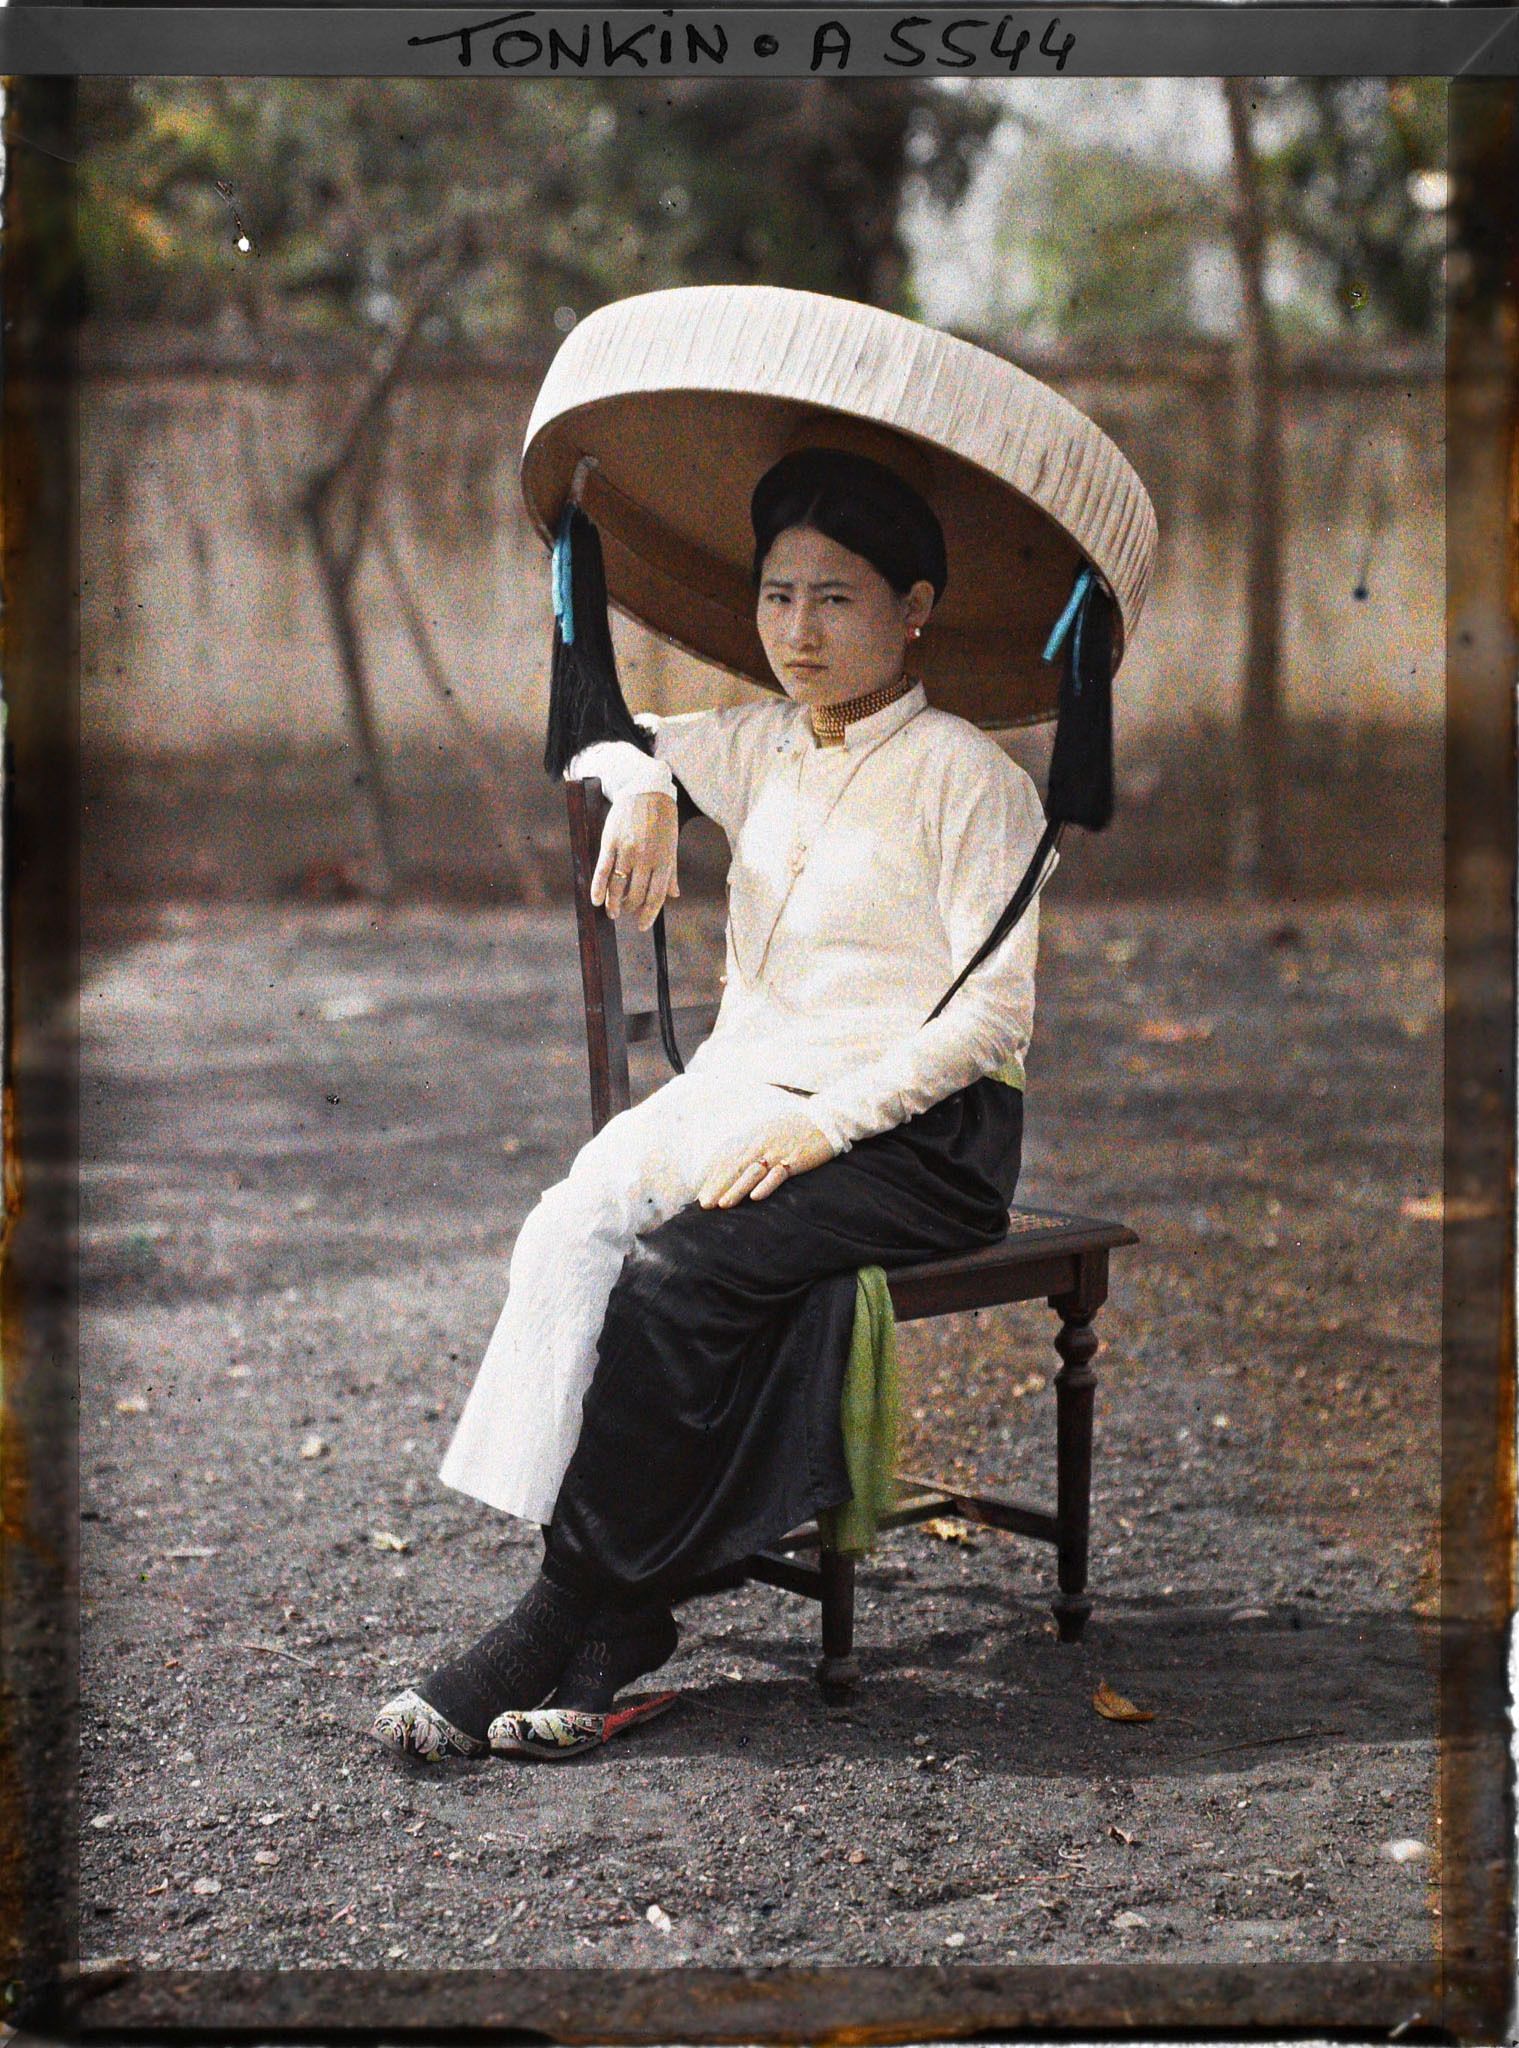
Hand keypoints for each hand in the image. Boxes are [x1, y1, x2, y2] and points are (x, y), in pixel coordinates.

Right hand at [592, 790, 678, 931]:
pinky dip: (598, 888)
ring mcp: (628, 850)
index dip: (648, 915)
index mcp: (664, 860)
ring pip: (618, 886)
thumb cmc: (661, 819)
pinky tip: (596, 899)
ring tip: (611, 911)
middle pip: (636, 894)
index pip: (656, 896)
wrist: (645, 789)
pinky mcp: (611, 841)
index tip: (641, 925)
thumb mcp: (671, 845)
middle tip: (624, 913)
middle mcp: (646, 858)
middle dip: (629, 908)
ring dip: (613, 903)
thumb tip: (674, 895)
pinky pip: (603, 870)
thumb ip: (671, 872)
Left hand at [697, 1109, 836, 1207]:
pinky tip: (756, 1197)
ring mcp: (778, 1151)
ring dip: (736, 1189)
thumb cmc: (795, 1128)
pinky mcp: (795, 1159)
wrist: (826, 1120)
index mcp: (753, 1136)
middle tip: (704, 1204)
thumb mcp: (768, 1131)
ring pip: (752, 1173)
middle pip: (735, 1167)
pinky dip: (767, 1185)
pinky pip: (779, 1174)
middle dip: (718, 1186)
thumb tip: (733, 1162)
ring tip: (723, 1205)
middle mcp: (761, 1143)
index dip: (713, 1176)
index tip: (701, 1193)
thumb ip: (751, 1145)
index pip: (727, 1158)